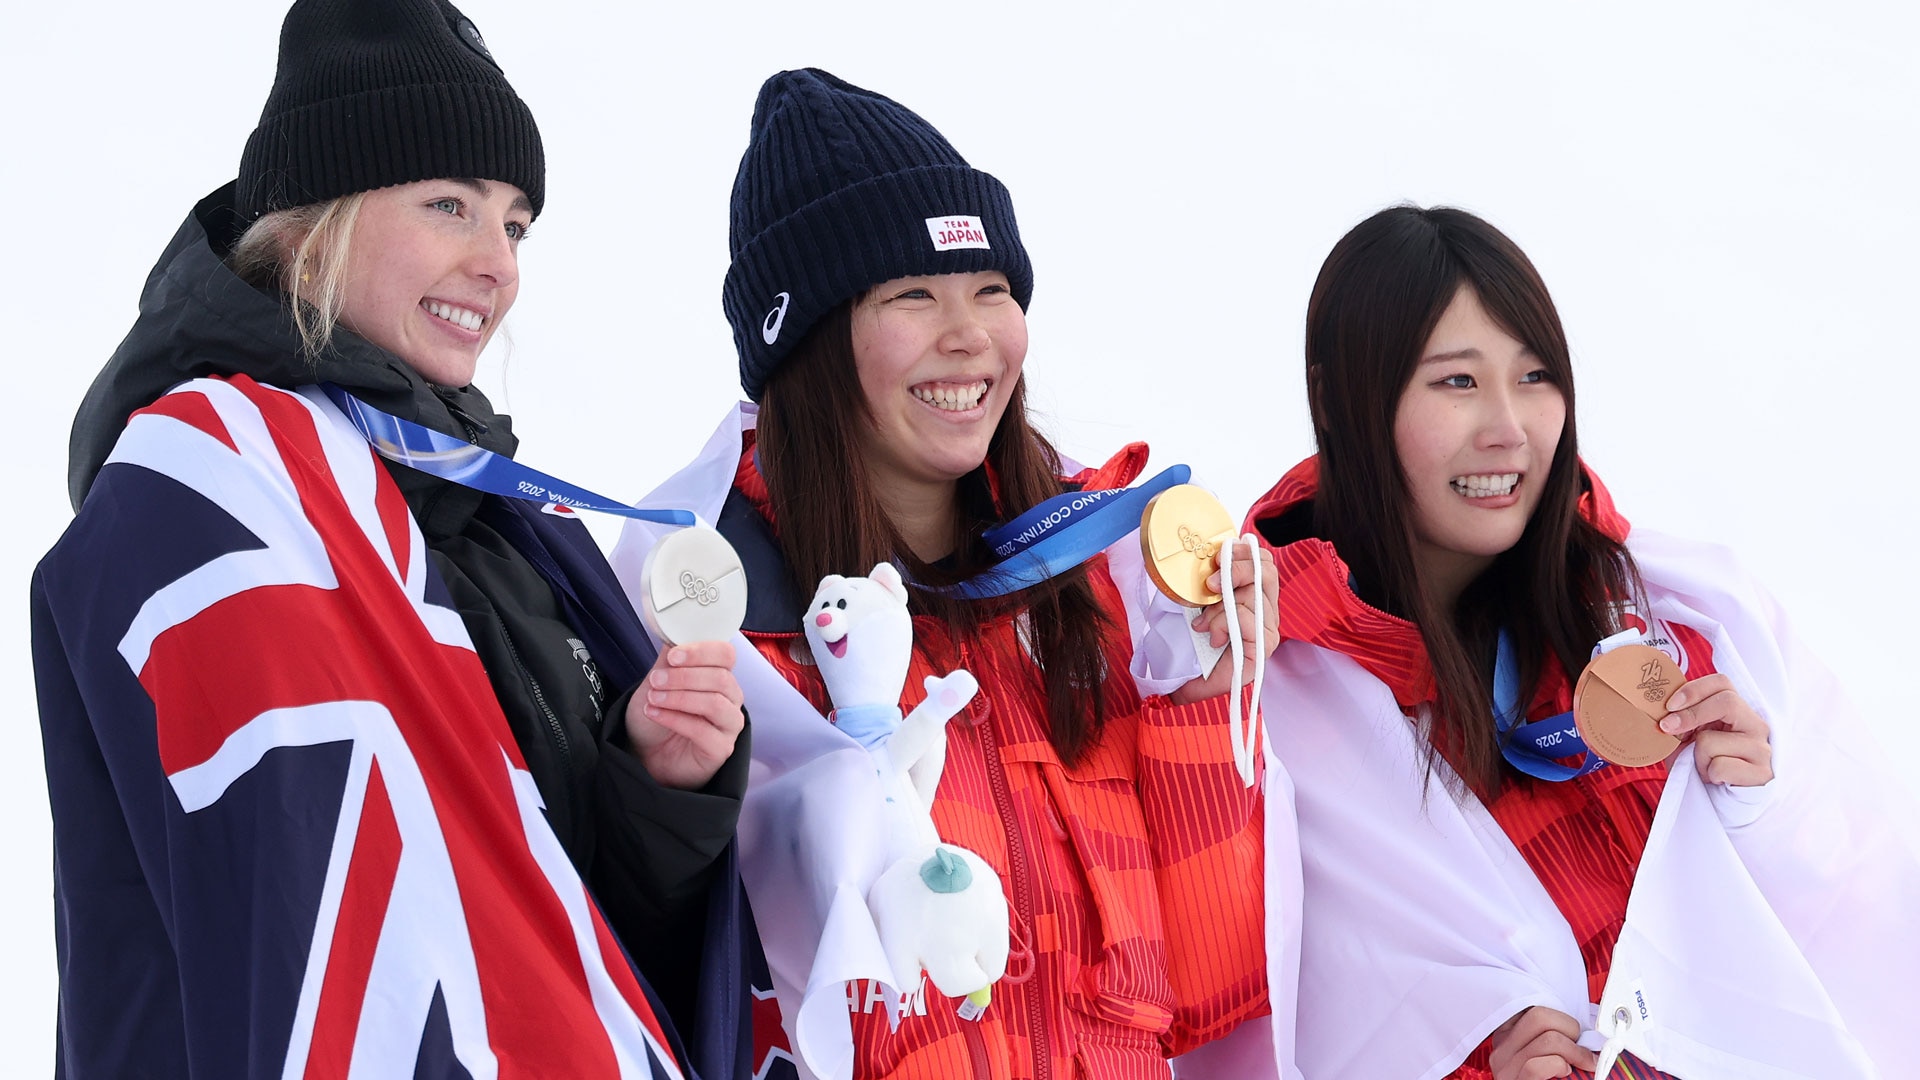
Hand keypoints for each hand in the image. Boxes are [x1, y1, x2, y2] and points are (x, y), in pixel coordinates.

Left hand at [623, 641, 744, 789]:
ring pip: (715, 703)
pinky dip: (675, 719)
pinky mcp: (722, 749)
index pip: (726, 654)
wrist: (645, 754)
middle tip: (655, 680)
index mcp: (718, 675)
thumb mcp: (655, 683)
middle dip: (684, 677)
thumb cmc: (656, 716)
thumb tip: (673, 636)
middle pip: (721, 678)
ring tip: (654, 699)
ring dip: (680, 697)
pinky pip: (704, 730)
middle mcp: (730, 698)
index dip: (701, 652)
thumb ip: (667, 662)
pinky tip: (655, 714)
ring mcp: (728, 725)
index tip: (673, 656)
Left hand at [1168, 540, 1278, 705]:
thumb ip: (1207, 585)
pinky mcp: (1264, 649)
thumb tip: (1202, 556)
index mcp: (1256, 598)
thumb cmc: (1195, 648)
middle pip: (1266, 571)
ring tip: (1204, 623)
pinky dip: (1223, 623)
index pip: (1263, 561)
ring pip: (1253, 594)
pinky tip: (1212, 637)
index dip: (1242, 552)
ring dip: (1221, 605)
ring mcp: (1268, 631)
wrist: (1190, 688)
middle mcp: (1267, 613)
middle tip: (1209, 583)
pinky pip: (1247, 619)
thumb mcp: (1198, 608)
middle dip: (1235, 569)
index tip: (1216, 557)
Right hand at [1489, 1006, 1596, 1079]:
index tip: (1578, 1037)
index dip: (1564, 1022)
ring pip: (1546, 1039)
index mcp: (1508, 1036)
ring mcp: (1505, 1069)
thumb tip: (1588, 1031)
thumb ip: (1559, 1039)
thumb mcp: (1552, 1057)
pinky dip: (1558, 1065)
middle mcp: (1501, 1049)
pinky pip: (1536, 1066)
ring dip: (1574, 1052)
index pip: (1534, 1009)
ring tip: (1580, 1066)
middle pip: (1539, 1017)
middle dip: (1571, 1032)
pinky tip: (1565, 1072)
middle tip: (1583, 1052)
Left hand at [1660, 673, 1772, 785]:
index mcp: (1737, 710)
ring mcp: (1762, 749)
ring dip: (1697, 757)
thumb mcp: (1687, 737)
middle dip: (1690, 715)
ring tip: (1704, 766)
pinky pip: (1720, 767)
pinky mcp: (1762, 773)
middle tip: (1667, 727)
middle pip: (1727, 702)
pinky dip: (1708, 774)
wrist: (1719, 800)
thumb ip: (1679, 720)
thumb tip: (1654, 710)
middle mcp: (1755, 725)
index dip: (1694, 689)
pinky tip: (1716, 779)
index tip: (1670, 705)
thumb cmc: (1702, 763)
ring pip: (1712, 741)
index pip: (1722, 683)